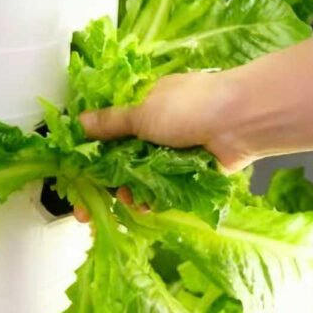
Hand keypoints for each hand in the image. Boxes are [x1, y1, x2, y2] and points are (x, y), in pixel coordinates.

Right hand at [72, 70, 255, 222]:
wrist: (239, 122)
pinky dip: (151, 198)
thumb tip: (79, 122)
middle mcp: (154, 128)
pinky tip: (145, 206)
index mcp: (141, 106)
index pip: (106, 130)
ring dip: (129, 191)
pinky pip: (161, 190)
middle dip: (104, 181)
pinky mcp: (186, 172)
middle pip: (119, 159)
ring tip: (126, 200)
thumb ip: (109, 122)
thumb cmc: (190, 107)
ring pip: (139, 177)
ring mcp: (170, 152)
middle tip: (87, 206)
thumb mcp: (142, 112)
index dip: (88, 153)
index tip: (73, 174)